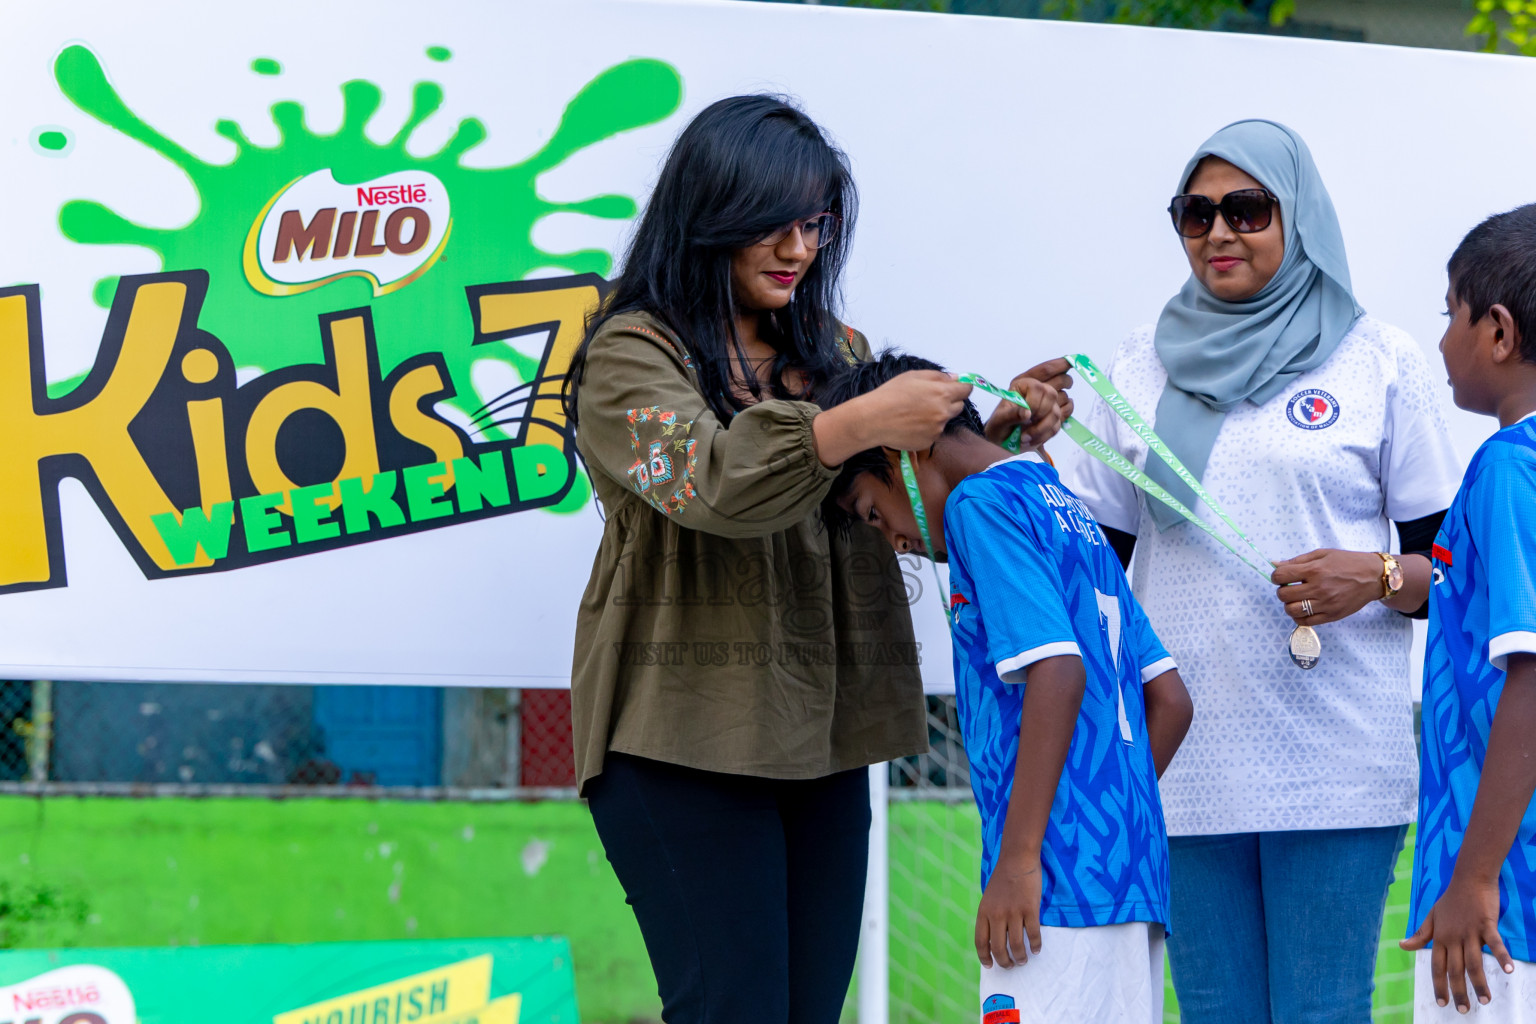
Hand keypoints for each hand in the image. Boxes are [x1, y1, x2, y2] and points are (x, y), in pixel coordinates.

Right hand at [857, 370, 974, 450]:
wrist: (874, 419)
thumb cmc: (890, 394)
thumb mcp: (913, 376)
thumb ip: (938, 376)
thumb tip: (955, 378)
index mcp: (942, 393)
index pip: (966, 390)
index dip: (962, 388)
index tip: (958, 388)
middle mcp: (943, 412)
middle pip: (959, 406)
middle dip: (950, 402)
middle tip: (931, 400)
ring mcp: (937, 429)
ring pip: (945, 420)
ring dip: (937, 416)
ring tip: (915, 413)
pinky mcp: (929, 442)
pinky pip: (934, 433)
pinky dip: (927, 429)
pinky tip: (911, 425)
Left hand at [974, 854, 1042, 967]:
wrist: (1017, 859)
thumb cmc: (1003, 878)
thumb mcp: (988, 897)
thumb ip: (989, 916)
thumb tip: (993, 939)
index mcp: (983, 911)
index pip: (980, 941)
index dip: (984, 957)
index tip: (989, 966)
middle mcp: (996, 914)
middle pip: (998, 947)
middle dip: (1004, 961)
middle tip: (1010, 966)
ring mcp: (1013, 912)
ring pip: (1015, 944)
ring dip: (1020, 957)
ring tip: (1023, 960)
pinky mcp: (1029, 909)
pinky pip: (1032, 934)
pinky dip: (1034, 945)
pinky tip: (1036, 949)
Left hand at [984, 359, 1074, 449]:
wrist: (1004, 442)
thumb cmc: (999, 427)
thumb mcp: (999, 421)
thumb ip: (1011, 415)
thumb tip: (1027, 413)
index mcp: (1023, 385)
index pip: (1039, 380)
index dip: (1037, 397)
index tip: (1033, 409)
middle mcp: (1038, 391)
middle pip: (1052, 393)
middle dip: (1041, 412)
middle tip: (1030, 420)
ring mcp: (1048, 403)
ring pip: (1057, 411)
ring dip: (1042, 427)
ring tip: (1026, 436)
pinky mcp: (1055, 416)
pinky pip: (1060, 423)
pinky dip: (1048, 433)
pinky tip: (1035, 437)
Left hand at [1271, 549, 1384, 625]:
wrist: (1373, 577)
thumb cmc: (1347, 562)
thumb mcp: (1322, 554)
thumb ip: (1297, 560)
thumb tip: (1275, 564)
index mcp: (1315, 570)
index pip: (1281, 576)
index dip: (1276, 576)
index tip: (1282, 576)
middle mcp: (1319, 588)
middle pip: (1283, 595)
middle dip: (1282, 590)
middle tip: (1291, 587)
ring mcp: (1326, 604)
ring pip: (1292, 610)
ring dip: (1289, 604)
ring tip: (1297, 598)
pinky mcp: (1332, 615)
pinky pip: (1305, 622)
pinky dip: (1299, 616)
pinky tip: (1304, 608)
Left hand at [1400, 875, 1514, 1011]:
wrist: (1468, 878)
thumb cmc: (1451, 899)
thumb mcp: (1432, 916)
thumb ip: (1421, 934)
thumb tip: (1402, 946)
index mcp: (1440, 936)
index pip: (1437, 966)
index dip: (1438, 985)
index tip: (1441, 1002)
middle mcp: (1453, 936)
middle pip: (1454, 969)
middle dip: (1457, 991)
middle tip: (1462, 1010)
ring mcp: (1469, 931)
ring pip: (1473, 962)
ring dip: (1479, 982)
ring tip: (1485, 1000)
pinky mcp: (1486, 924)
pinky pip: (1494, 943)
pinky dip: (1502, 956)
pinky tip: (1509, 970)